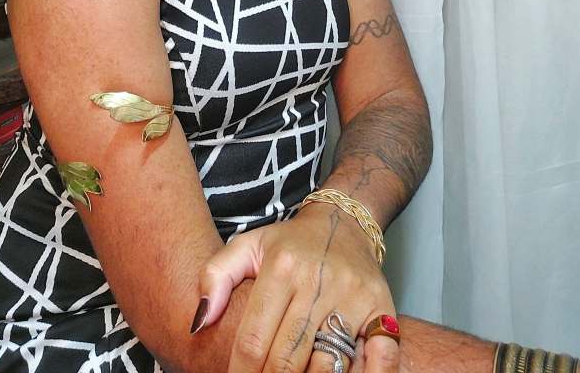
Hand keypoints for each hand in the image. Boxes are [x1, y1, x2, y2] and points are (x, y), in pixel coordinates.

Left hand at [195, 203, 398, 372]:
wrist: (344, 222)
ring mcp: (352, 297)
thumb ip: (215, 277)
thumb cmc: (291, 244)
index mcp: (281, 268)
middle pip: (287, 359)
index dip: (239, 372)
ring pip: (326, 365)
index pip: (253, 339)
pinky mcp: (381, 309)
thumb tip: (197, 322)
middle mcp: (317, 281)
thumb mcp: (247, 246)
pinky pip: (381, 356)